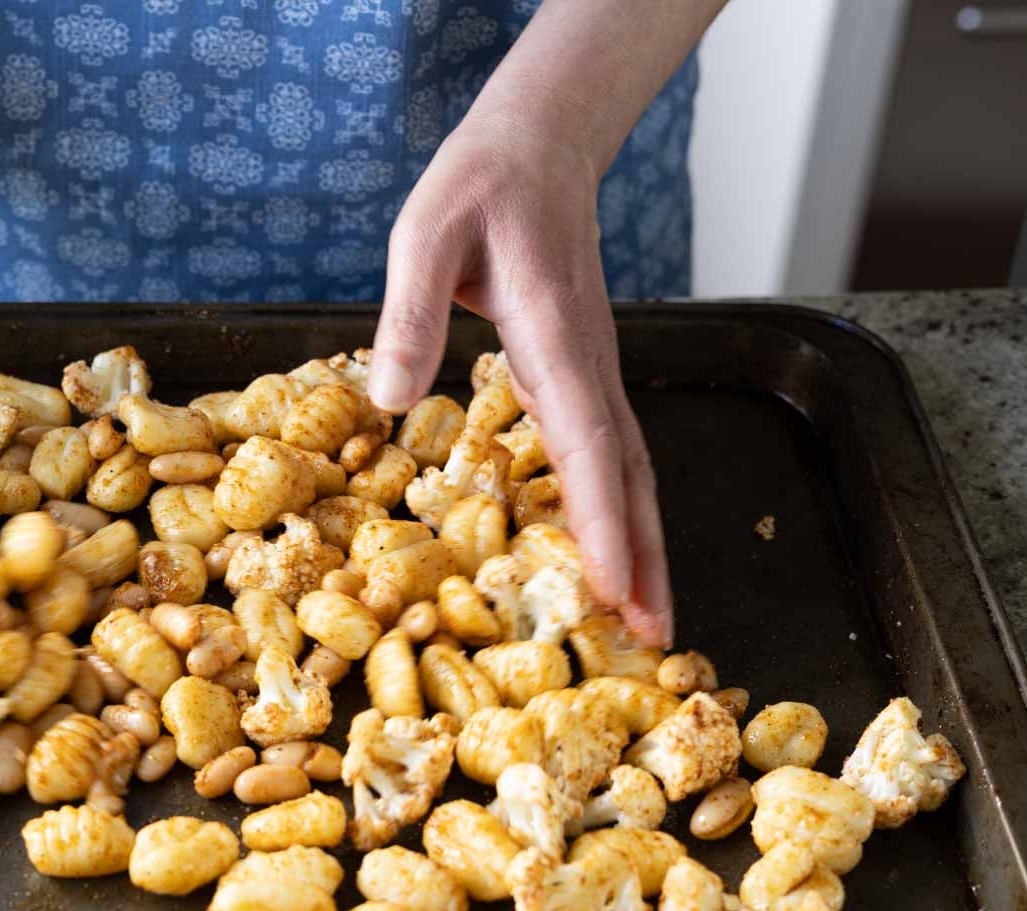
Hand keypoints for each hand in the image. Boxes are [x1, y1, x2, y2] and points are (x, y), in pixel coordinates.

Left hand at [366, 118, 672, 646]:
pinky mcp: (579, 370)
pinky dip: (617, 506)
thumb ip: (410, 314)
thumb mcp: (424, 237)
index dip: (599, 518)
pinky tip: (606, 547)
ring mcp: (591, 368)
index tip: (610, 583)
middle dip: (642, 555)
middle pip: (628, 473)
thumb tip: (387, 398)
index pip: (585, 442)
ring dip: (641, 540)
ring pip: (629, 467)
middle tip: (654, 634)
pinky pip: (608, 451)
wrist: (535, 146)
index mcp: (552, 337)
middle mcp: (586, 362)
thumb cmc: (477, 188)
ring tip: (646, 613)